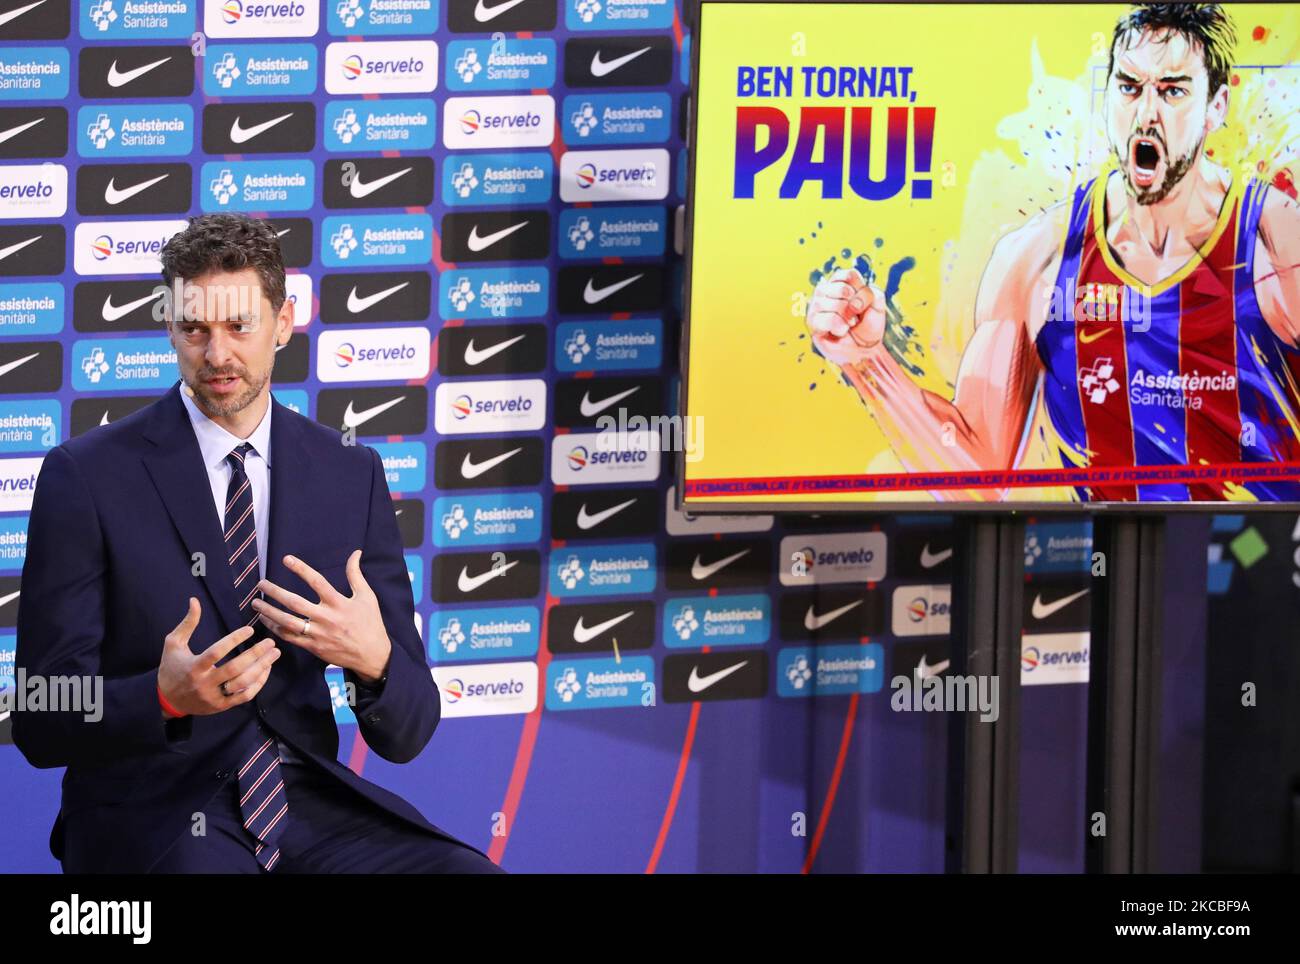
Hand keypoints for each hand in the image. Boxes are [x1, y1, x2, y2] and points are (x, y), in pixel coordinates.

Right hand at [158, 597, 280, 715]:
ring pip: (242, 683)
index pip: (217, 652)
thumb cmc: (172, 667)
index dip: (234, 640)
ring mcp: (214, 697)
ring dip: (261, 668)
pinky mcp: (221, 706)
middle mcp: (204, 683)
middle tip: (271, 642)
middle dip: (255, 655)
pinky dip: (258, 684)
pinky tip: (266, 670)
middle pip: (234, 669)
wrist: (168, 700)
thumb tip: (195, 600)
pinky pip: (244, 696)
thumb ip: (187, 623)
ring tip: (274, 654)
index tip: (250, 629)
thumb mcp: (173, 644)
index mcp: (193, 667)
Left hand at [251, 550, 391, 684]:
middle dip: (275, 592)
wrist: (372, 655)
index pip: (317, 582)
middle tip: (260, 584)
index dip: (301, 569)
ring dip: (269, 612)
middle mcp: (326, 618)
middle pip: (295, 602)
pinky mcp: (313, 647)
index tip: (286, 559)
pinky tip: (266, 621)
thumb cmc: (370, 623)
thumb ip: (356, 574)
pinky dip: (276, 628)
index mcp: (339, 603)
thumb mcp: (366, 596)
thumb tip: (356, 553)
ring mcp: (318, 634)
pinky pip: (290, 637)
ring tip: (255, 604)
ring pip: (287, 622)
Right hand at [805, 267, 887, 365]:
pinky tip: (840, 331)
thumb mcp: (877, 305)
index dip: (861, 290)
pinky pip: (828, 319)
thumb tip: (852, 303)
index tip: (863, 303)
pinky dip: (840, 327)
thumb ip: (871, 293)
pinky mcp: (812, 323)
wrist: (864, 350)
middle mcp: (824, 291)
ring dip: (848, 318)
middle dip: (855, 306)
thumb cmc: (868, 326)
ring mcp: (816, 306)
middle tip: (855, 316)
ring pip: (834, 304)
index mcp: (839, 282)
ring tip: (848, 325)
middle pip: (842, 288)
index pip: (849, 275)